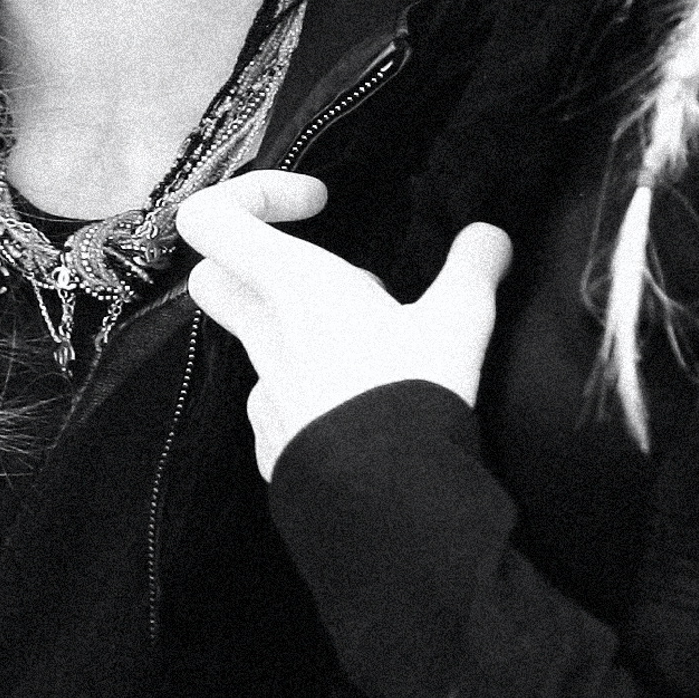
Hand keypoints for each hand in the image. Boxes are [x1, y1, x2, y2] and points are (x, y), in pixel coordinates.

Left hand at [173, 171, 510, 475]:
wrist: (386, 502)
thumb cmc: (410, 393)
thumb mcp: (459, 319)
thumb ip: (474, 266)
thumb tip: (490, 237)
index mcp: (291, 286)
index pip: (208, 218)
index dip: (250, 194)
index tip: (317, 205)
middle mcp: (263, 335)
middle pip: (212, 279)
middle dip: (256, 266)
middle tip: (326, 276)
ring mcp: (260, 394)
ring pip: (256, 343)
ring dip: (301, 334)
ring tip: (374, 352)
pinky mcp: (272, 444)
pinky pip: (279, 402)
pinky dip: (313, 392)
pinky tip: (364, 408)